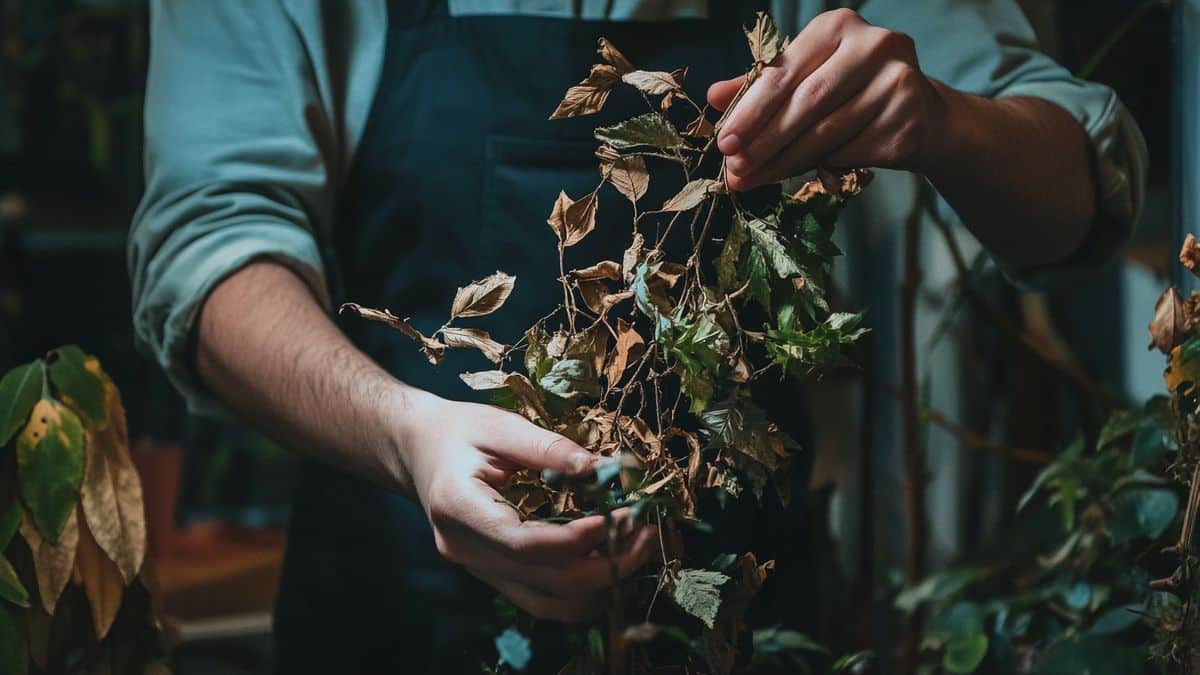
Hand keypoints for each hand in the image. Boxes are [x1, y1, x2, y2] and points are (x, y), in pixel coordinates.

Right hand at [397, 392, 657, 621]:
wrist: (416, 451)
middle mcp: (464, 549)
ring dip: (600, 584)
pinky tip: (610, 563)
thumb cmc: (457, 432)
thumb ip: (546, 446)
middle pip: (545, 581)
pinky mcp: (492, 574)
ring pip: (548, 602)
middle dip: (606, 563)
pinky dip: (581, 590)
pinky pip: (541, 598)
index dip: (577, 538)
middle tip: (647, 531)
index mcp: (457, 508)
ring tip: (637, 548)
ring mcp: (476, 569)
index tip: (620, 516)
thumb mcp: (497, 425)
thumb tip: (601, 468)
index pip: (523, 542)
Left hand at [708, 8, 946, 190]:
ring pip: (826, 133)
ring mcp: (897, 83)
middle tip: (735, 169)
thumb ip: (762, 85)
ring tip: (753, 179)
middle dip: (764, 141)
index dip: (750, 111)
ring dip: (784, 162)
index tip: (724, 142)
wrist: (921, 114)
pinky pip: (851, 152)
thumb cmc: (850, 91)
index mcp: (838, 26)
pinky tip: (802, 175)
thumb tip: (713, 96)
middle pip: (805, 104)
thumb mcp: (806, 78)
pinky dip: (823, 167)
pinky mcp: (909, 120)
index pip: (784, 72)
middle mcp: (873, 46)